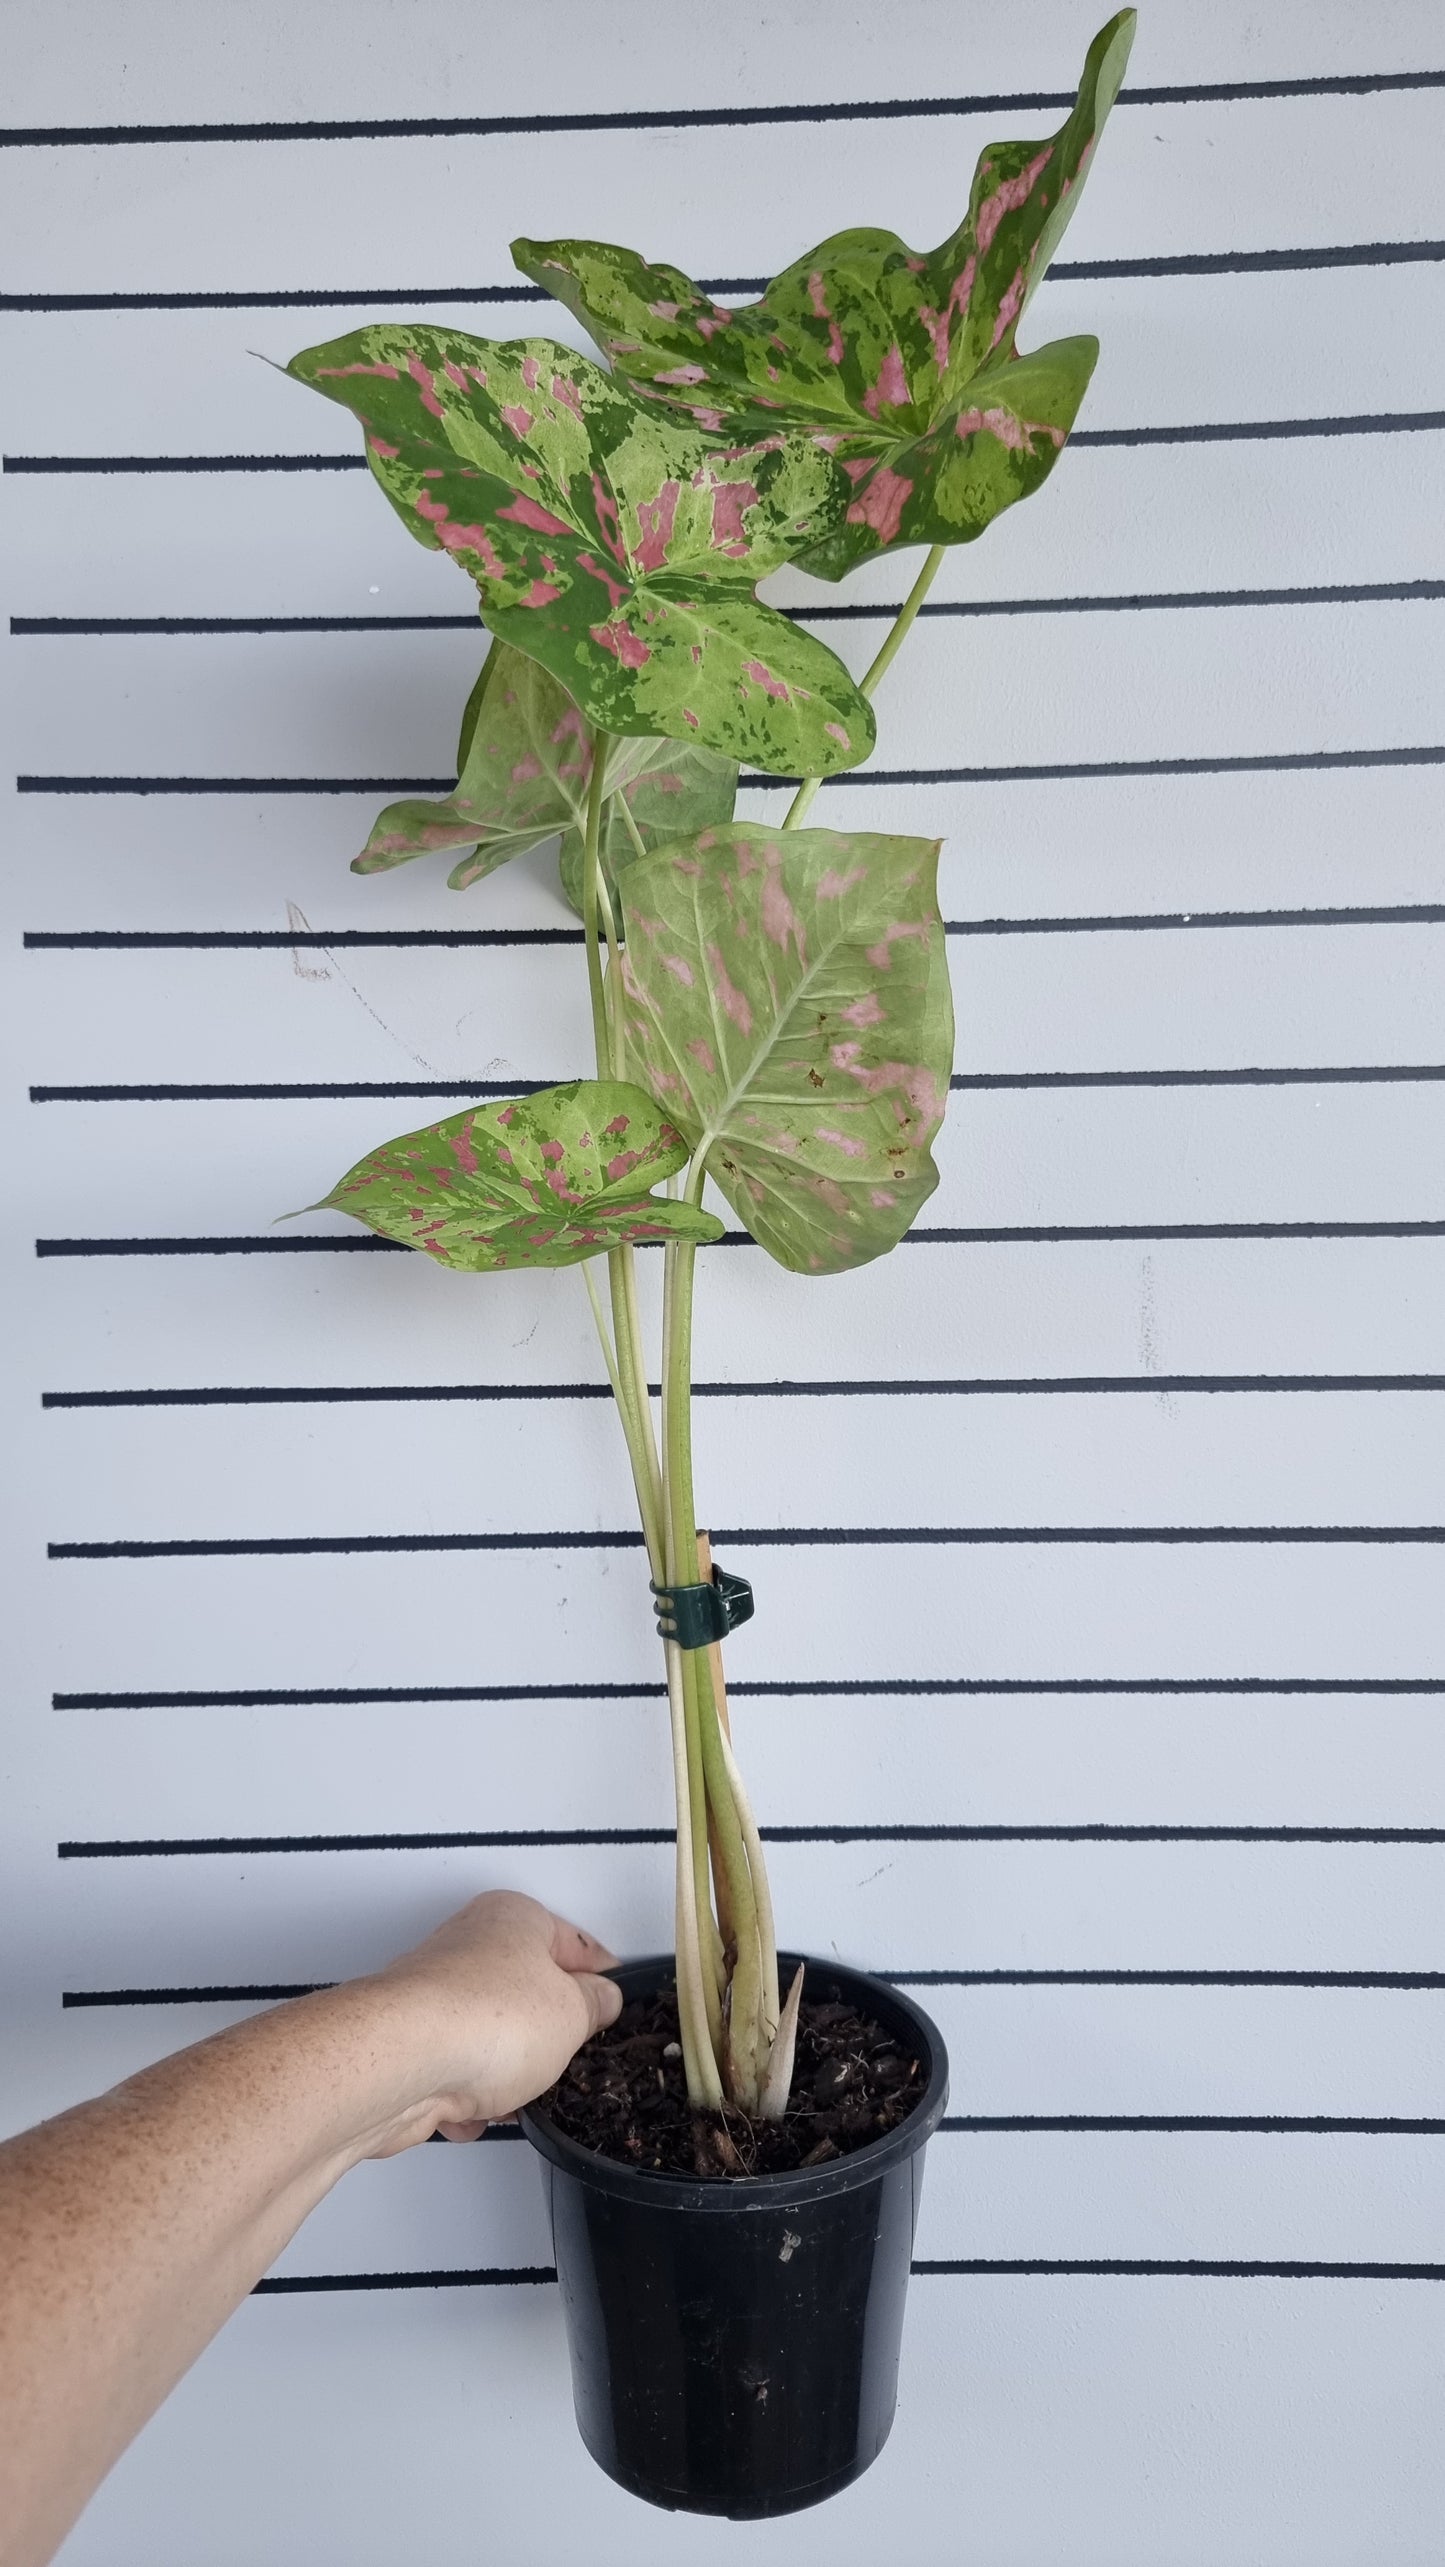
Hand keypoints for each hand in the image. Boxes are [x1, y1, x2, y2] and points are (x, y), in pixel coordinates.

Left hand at [357, 1891, 622, 2150]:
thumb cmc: (484, 2019)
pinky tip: (472, 2110)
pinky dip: (466, 2099)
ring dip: (506, 2076)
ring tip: (514, 2092)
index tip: (616, 2003)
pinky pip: (454, 2075)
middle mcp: (469, 1946)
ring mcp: (434, 1996)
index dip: (601, 1977)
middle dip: (547, 2035)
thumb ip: (596, 2005)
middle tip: (567, 2056)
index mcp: (514, 1918)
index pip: (574, 1942)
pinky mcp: (409, 2044)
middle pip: (527, 1993)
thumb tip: (600, 2000)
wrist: (403, 2065)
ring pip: (490, 2040)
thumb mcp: (574, 2013)